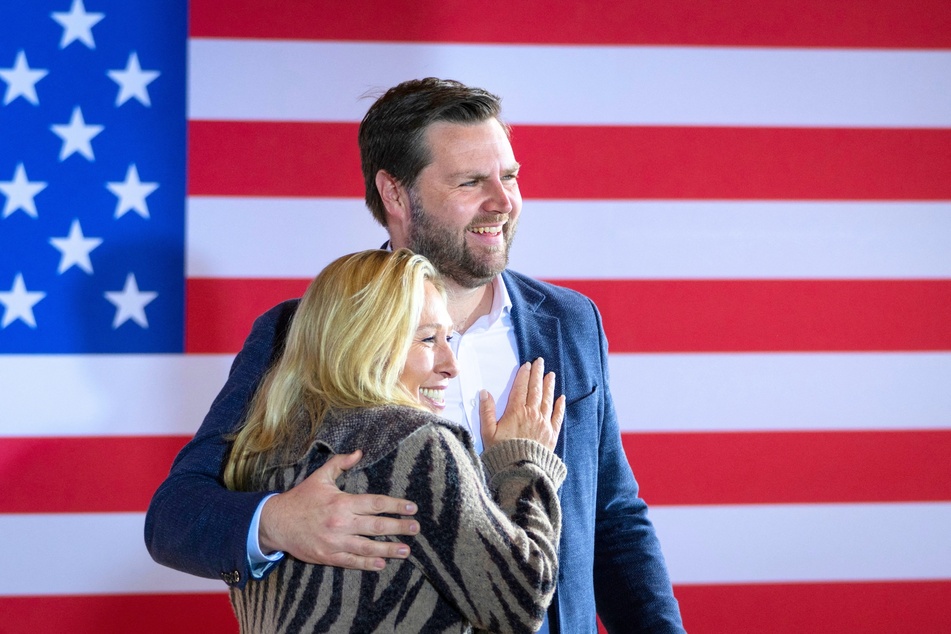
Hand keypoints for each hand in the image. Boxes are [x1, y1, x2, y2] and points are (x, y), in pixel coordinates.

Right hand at [258, 450, 418, 570]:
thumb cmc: (301, 498)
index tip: (412, 508)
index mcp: (342, 502)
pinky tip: (382, 563)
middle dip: (399, 528)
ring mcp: (335, 542)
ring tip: (406, 550)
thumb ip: (340, 463)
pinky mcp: (327, 556)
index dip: (396, 506)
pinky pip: (352, 561)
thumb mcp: (320, 477)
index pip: (376, 504)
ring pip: (368, 547)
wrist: (276, 522)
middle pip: (377, 527)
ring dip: (389, 549)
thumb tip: (359, 452)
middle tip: (415, 529)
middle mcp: (341, 522)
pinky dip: (368, 564)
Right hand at [480, 358, 564, 451]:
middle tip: (540, 361)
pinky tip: (561, 398)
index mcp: (516, 412)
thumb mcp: (488, 432)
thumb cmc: (502, 453)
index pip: (520, 388)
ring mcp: (544, 424)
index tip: (526, 365)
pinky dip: (560, 406)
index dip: (523, 375)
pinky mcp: (552, 434)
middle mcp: (532, 414)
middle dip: (537, 374)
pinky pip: (557, 417)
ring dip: (549, 386)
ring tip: (550, 375)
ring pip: (548, 400)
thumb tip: (484, 393)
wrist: (520, 471)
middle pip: (535, 390)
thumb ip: (486, 412)